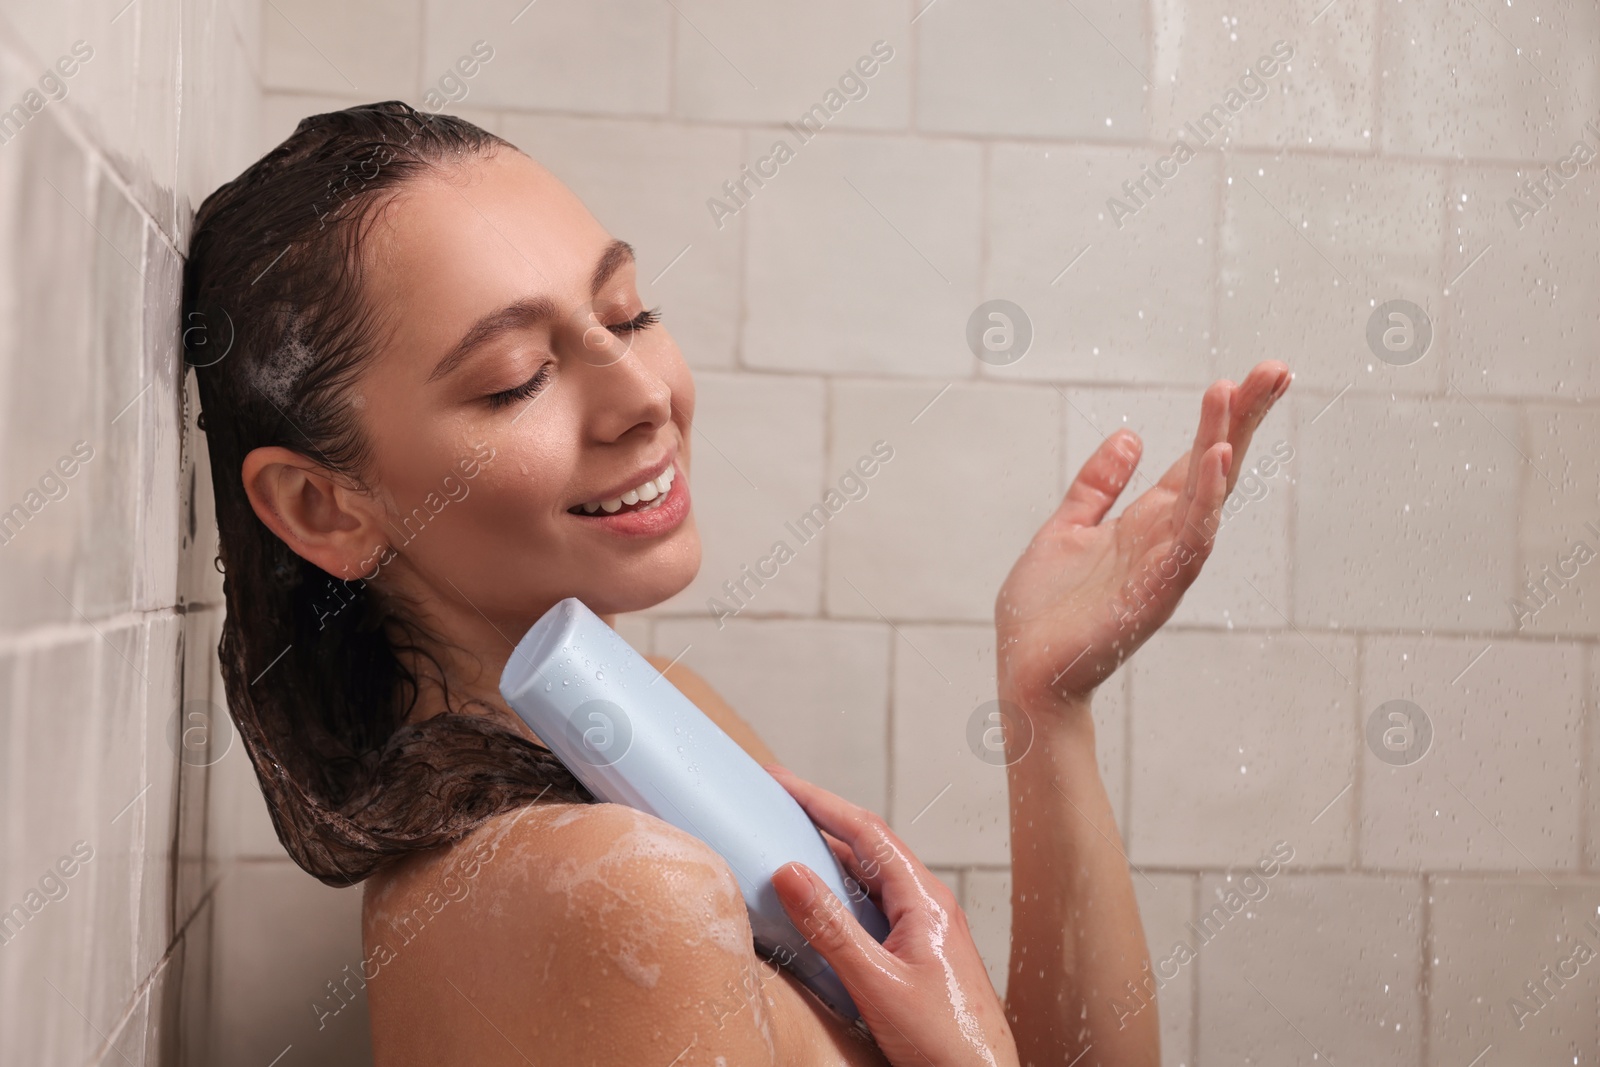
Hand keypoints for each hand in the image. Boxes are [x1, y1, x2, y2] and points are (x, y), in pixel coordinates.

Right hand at [764, 764, 1019, 1066]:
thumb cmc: (945, 1041)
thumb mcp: (877, 983)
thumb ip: (831, 929)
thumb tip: (789, 872)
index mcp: (924, 899)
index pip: (866, 831)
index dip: (820, 800)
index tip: (781, 782)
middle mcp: (928, 904)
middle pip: (868, 847)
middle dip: (821, 820)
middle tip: (776, 804)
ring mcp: (926, 928)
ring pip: (871, 878)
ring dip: (830, 857)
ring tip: (788, 844)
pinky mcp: (919, 953)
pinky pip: (875, 907)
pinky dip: (841, 894)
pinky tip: (819, 906)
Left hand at [994, 361, 1290, 710]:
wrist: (1027, 671)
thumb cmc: (1045, 612)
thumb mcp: (1066, 529)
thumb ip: (1096, 488)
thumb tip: (1129, 437)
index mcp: (1146, 522)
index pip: (1196, 459)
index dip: (1222, 417)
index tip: (1250, 375)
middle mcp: (1166, 537)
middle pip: (1216, 467)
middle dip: (1245, 418)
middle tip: (1277, 368)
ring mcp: (1166, 562)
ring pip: (1209, 494)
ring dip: (1225, 441)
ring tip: (1238, 392)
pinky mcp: (1157, 587)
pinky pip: (1191, 536)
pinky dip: (1205, 496)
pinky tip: (1216, 456)